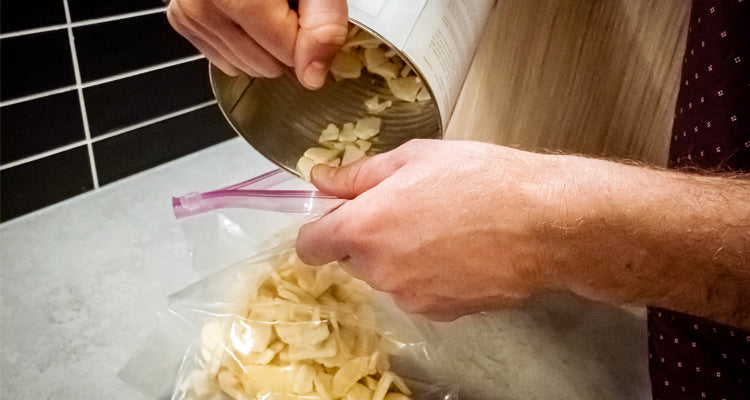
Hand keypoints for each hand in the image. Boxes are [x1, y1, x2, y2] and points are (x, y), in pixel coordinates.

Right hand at [167, 0, 348, 88]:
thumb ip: (322, 21)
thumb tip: (312, 74)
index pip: (287, 51)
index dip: (308, 36)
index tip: (306, 10)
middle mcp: (205, 1)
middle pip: (264, 62)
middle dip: (286, 43)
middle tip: (287, 5)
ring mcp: (190, 11)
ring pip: (243, 65)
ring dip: (264, 47)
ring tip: (268, 6)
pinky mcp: (182, 18)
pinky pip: (222, 59)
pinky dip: (242, 48)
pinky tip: (249, 18)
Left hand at [296, 140, 572, 319]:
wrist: (545, 223)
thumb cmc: (482, 179)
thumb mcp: (415, 157)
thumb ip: (358, 173)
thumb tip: (321, 179)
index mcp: (365, 227)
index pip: (310, 245)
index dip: (320, 229)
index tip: (338, 216)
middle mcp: (380, 270)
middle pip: (351, 259)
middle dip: (367, 237)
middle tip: (406, 208)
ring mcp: (410, 296)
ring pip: (385, 276)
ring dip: (398, 257)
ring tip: (442, 227)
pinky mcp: (440, 312)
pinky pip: (417, 292)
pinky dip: (427, 275)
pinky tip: (459, 251)